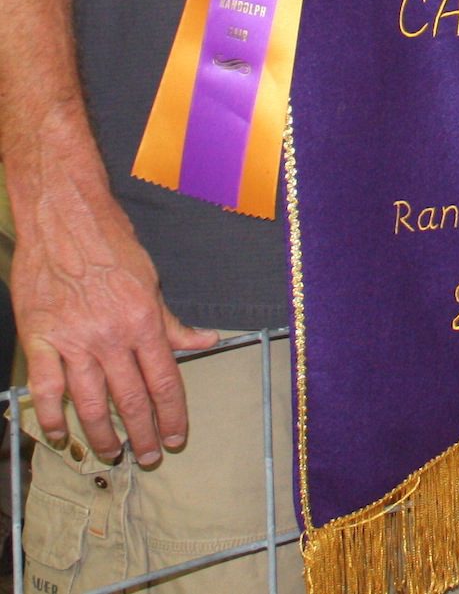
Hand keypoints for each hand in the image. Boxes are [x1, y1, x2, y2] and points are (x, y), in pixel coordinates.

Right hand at [12, 187, 217, 465]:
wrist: (64, 216)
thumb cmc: (110, 242)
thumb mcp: (152, 279)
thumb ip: (172, 321)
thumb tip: (205, 342)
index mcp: (143, 320)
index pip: (163, 381)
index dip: (172, 415)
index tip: (176, 436)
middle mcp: (110, 336)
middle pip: (131, 399)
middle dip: (144, 434)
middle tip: (150, 456)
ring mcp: (73, 340)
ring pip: (90, 403)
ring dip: (102, 435)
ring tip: (112, 454)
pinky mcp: (39, 339)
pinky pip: (46, 389)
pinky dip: (52, 416)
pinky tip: (60, 434)